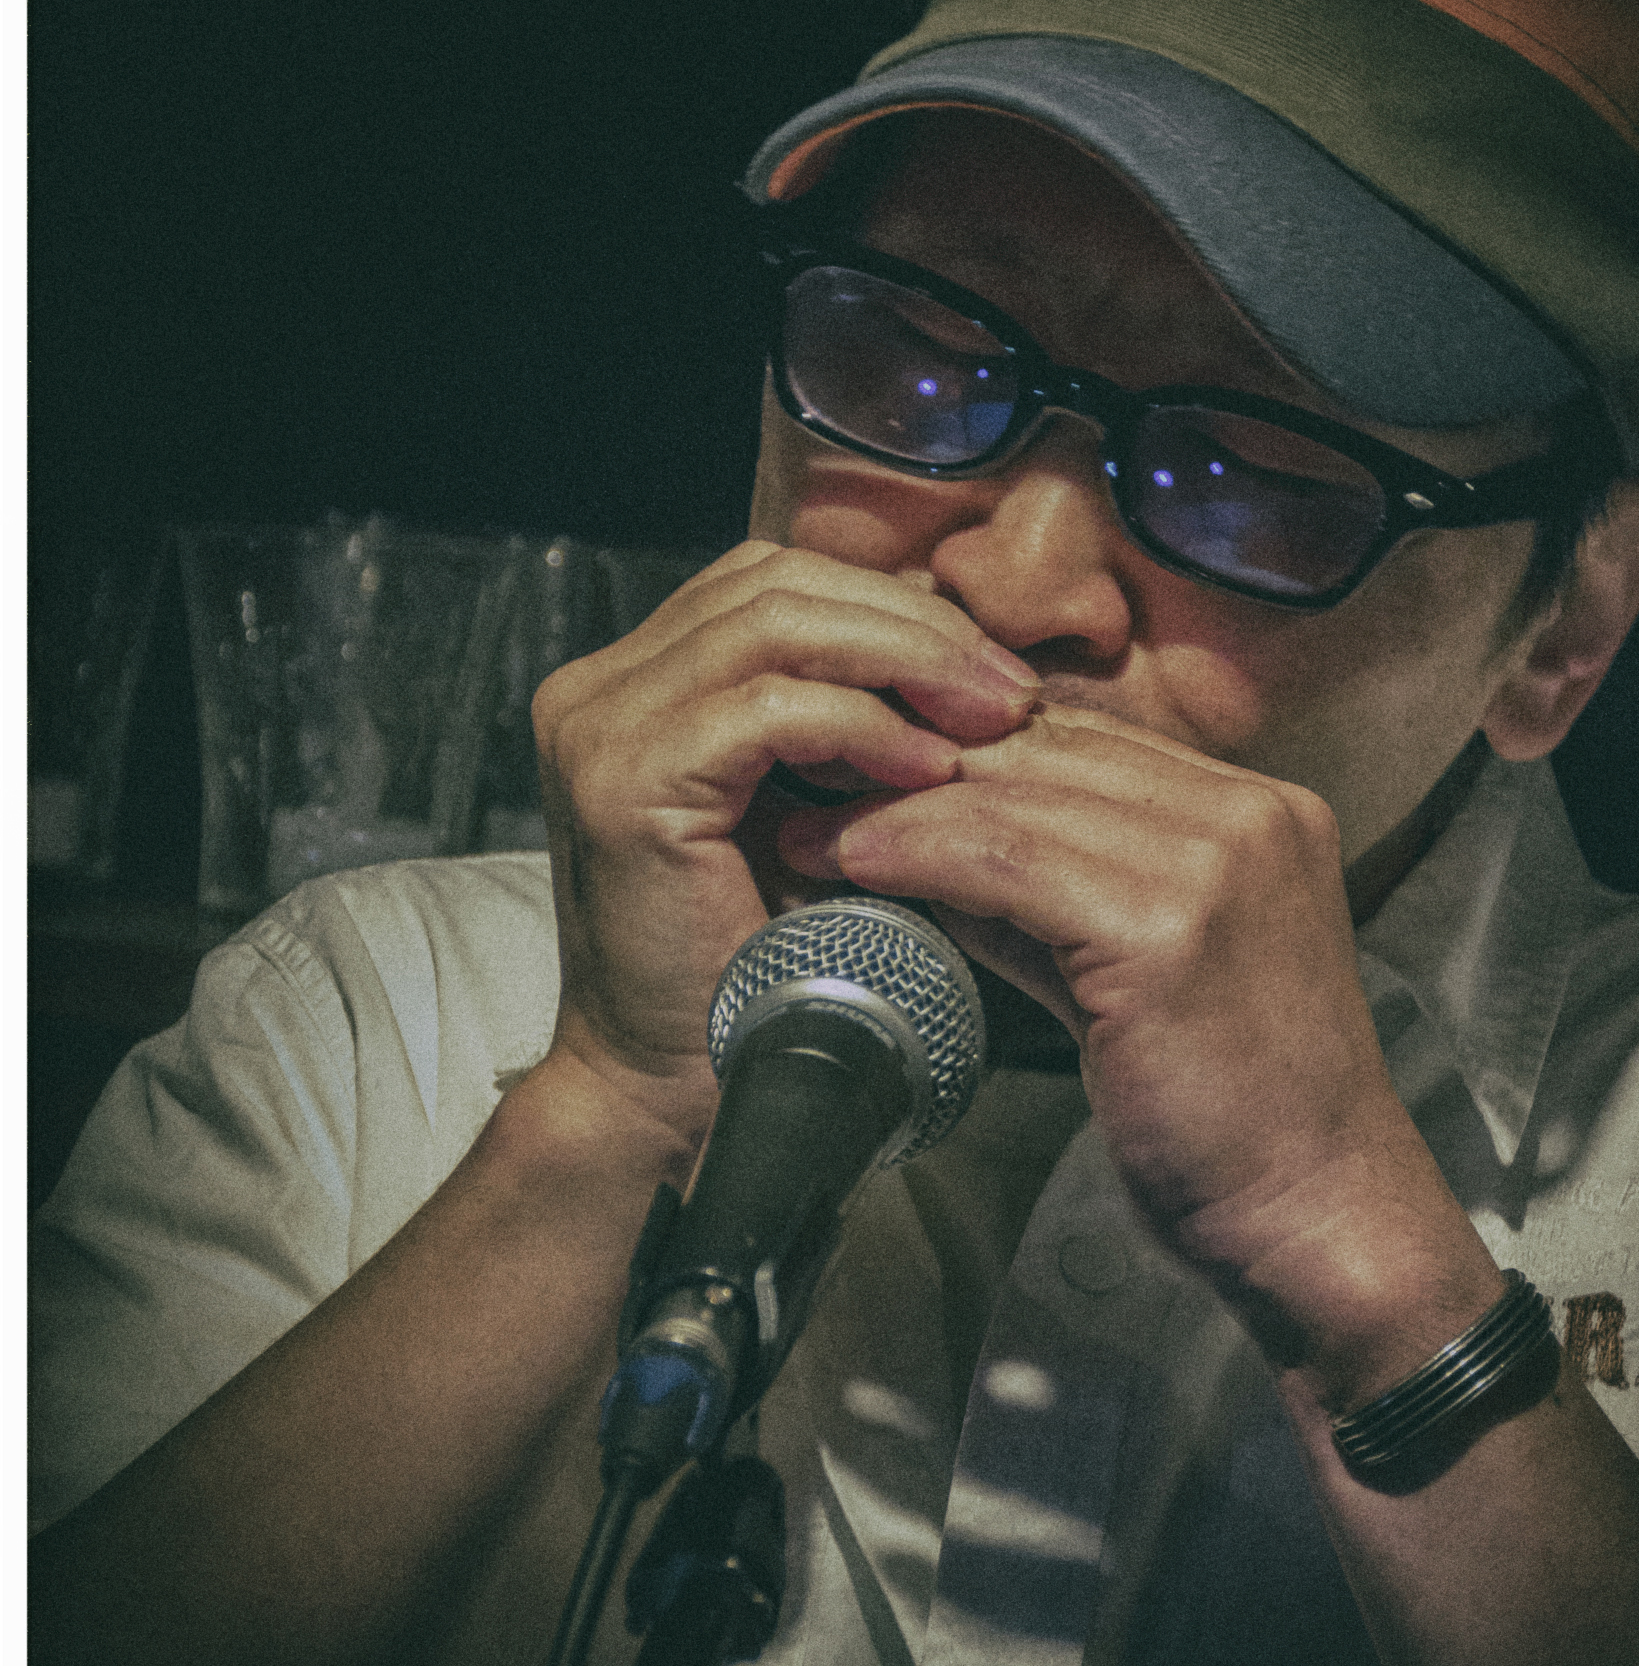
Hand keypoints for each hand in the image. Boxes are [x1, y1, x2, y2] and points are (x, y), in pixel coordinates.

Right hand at [527, 540, 1040, 1154]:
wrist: (672, 1082)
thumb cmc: (753, 962)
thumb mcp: (817, 814)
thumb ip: (858, 728)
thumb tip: (968, 664)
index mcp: (641, 684)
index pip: (776, 584)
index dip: (889, 608)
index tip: (990, 669)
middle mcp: (602, 689)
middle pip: (777, 584)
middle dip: (911, 627)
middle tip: (1008, 690)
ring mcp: (602, 728)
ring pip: (776, 625)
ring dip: (904, 664)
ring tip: (986, 720)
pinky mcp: (625, 782)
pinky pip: (770, 713)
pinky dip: (863, 728)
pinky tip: (927, 769)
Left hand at [774, 703, 1501, 1401]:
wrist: (1323, 1221)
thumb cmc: (1238, 1120)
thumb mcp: (1141, 974)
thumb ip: (1053, 903)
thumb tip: (936, 857)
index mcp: (1260, 816)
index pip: (1086, 742)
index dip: (969, 748)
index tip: (874, 768)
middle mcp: (1251, 816)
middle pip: (1049, 750)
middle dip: (920, 762)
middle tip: (817, 782)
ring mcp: (1219, 863)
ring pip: (1018, 795)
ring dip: (898, 806)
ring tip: (813, 832)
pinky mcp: (1171, 928)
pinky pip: (1009, 861)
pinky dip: (920, 853)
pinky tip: (856, 865)